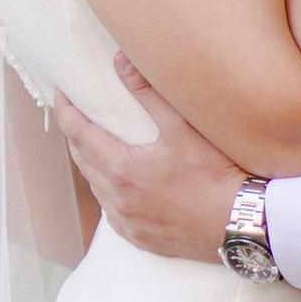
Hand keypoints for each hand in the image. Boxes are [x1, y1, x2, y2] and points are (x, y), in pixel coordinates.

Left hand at [56, 62, 247, 262]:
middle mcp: (117, 199)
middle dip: (76, 136)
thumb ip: (149, 93)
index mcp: (121, 169)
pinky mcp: (140, 239)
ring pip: (97, 189)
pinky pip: (112, 213)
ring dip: (92, 166)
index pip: (79, 134)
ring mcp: (128, 223)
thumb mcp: (182, 127)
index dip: (66, 112)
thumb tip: (120, 62)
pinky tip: (120, 186)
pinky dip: (110, 194)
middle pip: (83, 161)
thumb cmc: (215, 173)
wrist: (241, 223)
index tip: (60, 96)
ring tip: (97, 147)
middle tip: (76, 116)